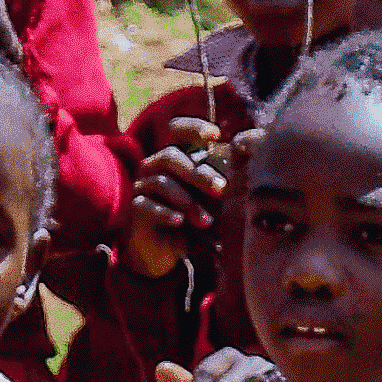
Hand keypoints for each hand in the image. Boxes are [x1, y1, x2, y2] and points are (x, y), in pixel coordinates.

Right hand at [117, 113, 234, 280]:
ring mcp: (143, 187)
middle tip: (221, 188)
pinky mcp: (135, 209)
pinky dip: (165, 212)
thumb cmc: (192, 221)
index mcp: (176, 158)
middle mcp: (156, 167)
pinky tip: (179, 221)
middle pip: (171, 157)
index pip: (177, 131)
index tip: (216, 135)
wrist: (165, 253)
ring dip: (187, 201)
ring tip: (206, 221)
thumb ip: (221, 185)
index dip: (193, 128)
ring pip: (162, 182)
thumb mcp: (210, 202)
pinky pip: (146, 205)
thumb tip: (247, 175)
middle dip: (199, 173)